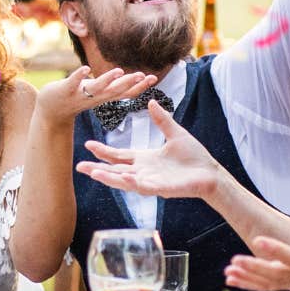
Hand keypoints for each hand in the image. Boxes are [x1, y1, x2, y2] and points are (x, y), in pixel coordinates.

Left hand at [34, 66, 157, 123]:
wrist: (51, 111)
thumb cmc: (77, 97)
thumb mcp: (99, 93)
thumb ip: (115, 86)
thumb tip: (134, 78)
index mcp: (103, 97)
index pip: (125, 93)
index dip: (139, 86)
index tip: (153, 78)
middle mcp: (95, 97)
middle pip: (115, 91)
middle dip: (129, 83)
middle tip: (143, 75)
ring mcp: (80, 94)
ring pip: (97, 88)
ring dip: (108, 80)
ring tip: (119, 71)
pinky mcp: (66, 90)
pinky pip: (73, 83)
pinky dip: (79, 76)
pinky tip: (86, 68)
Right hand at [76, 100, 225, 199]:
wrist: (210, 173)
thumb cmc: (194, 157)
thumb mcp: (175, 133)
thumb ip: (162, 120)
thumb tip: (151, 101)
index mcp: (145, 159)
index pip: (119, 156)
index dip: (103, 151)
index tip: (88, 144)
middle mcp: (143, 172)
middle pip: (115, 170)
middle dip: (96, 168)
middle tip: (79, 166)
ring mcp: (150, 181)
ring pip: (123, 180)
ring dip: (107, 177)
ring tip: (92, 172)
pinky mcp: (159, 189)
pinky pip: (140, 186)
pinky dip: (128, 182)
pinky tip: (119, 177)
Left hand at [223, 199, 289, 290]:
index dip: (275, 249)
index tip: (258, 241)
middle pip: (274, 274)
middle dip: (254, 268)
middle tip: (235, 261)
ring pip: (267, 283)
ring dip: (247, 277)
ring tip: (229, 271)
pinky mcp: (288, 284)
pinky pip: (266, 286)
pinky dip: (248, 284)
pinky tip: (232, 279)